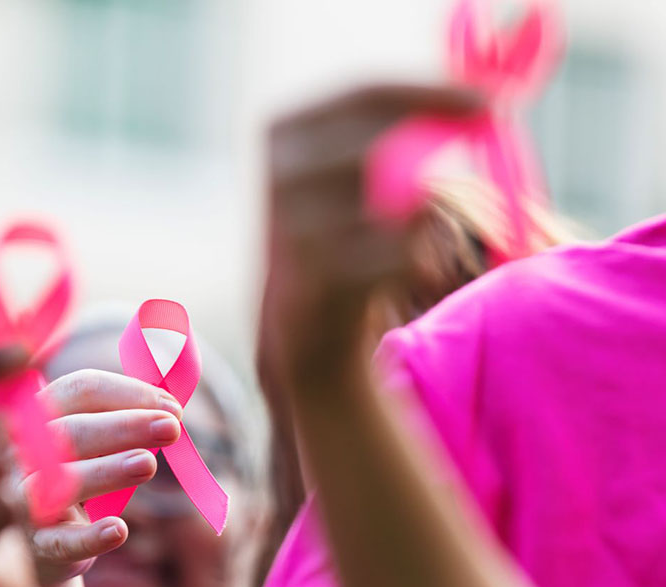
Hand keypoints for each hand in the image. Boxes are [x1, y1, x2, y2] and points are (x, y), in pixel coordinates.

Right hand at [19, 369, 182, 585]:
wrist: (52, 535)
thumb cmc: (81, 470)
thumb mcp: (96, 437)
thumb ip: (127, 416)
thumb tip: (170, 406)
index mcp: (38, 414)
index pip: (78, 390)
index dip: (126, 394)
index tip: (171, 407)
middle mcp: (20, 451)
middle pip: (68, 431)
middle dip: (123, 427)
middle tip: (170, 429)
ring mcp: (22, 498)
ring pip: (58, 482)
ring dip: (105, 471)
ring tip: (148, 464)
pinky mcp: (39, 542)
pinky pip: (60, 541)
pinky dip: (88, 537)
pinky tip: (118, 531)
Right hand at [259, 84, 481, 391]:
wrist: (301, 309)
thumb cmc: (341, 222)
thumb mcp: (355, 161)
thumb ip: (405, 120)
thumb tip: (490, 88)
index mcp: (285, 130)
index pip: (362, 94)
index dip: (429, 91)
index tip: (488, 98)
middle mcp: (283, 172)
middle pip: (377, 140)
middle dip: (438, 136)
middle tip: (491, 130)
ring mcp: (295, 224)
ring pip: (396, 199)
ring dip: (422, 212)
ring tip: (408, 229)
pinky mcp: (318, 274)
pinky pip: (397, 253)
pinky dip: (412, 259)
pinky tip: (394, 270)